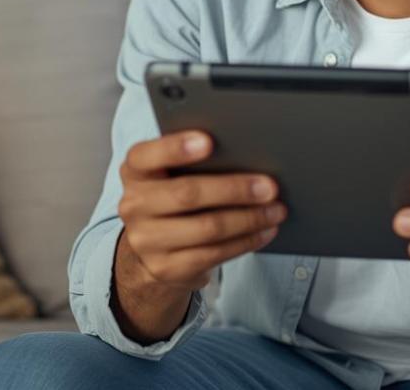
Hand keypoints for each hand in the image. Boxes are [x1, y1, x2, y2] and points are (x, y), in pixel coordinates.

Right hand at [116, 130, 285, 293]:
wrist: (152, 251)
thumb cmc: (172, 197)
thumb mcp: (169, 174)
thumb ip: (190, 160)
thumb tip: (244, 151)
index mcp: (135, 172)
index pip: (146, 155)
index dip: (175, 147)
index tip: (209, 141)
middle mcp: (134, 205)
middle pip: (188, 194)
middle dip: (234, 189)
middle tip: (269, 186)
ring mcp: (148, 240)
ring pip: (208, 228)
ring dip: (250, 218)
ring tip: (276, 210)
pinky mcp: (167, 268)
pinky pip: (215, 253)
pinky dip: (246, 240)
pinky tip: (265, 230)